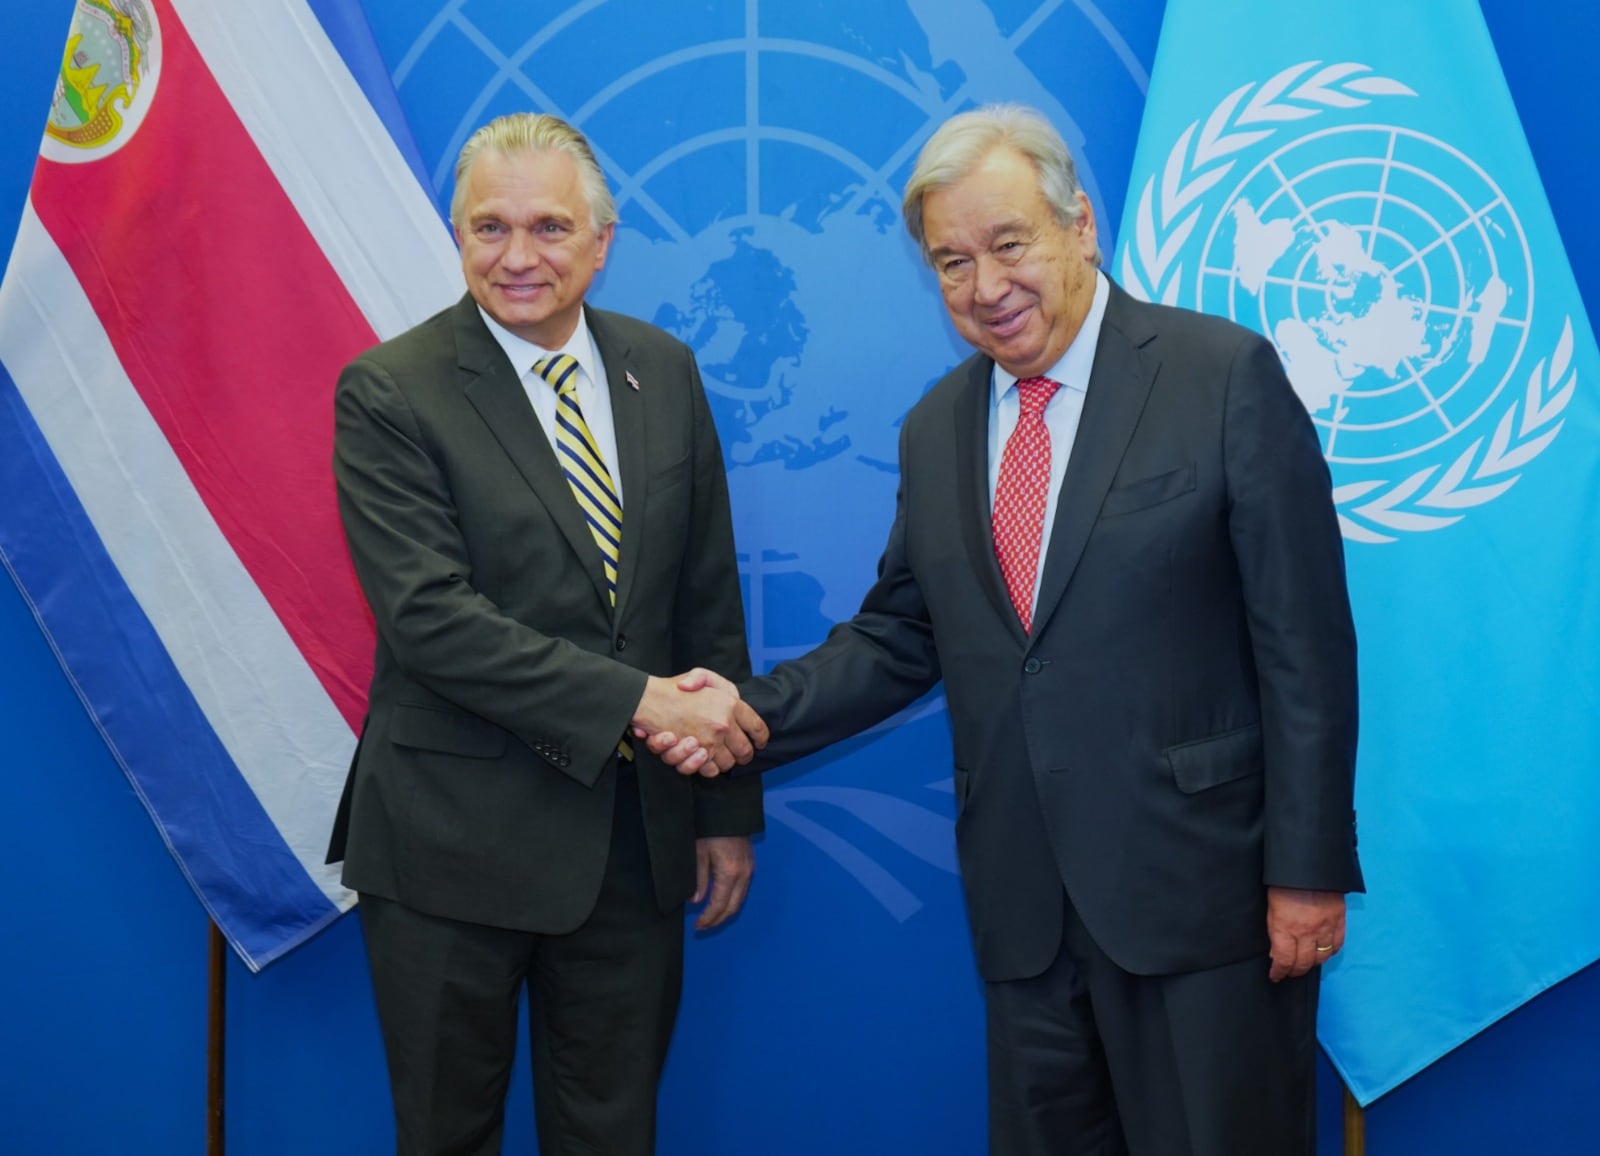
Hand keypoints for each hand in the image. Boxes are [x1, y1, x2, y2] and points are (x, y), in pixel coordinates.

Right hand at [630, 669, 767, 775]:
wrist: (650, 700)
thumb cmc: (675, 688)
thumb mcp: (701, 675)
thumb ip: (720, 684)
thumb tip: (733, 698)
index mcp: (730, 705)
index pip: (757, 727)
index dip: (762, 737)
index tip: (760, 742)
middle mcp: (724, 725)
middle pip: (745, 751)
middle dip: (744, 755)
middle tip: (741, 755)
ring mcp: (710, 742)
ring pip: (727, 764)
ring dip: (725, 762)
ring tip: (719, 755)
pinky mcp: (695, 755)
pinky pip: (710, 770)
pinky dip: (708, 768)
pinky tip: (704, 758)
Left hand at [693, 836, 753, 929]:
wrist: (729, 813)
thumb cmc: (712, 830)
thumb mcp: (699, 854)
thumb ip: (699, 880)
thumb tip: (696, 901)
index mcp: (730, 874)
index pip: (719, 905)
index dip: (708, 918)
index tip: (697, 926)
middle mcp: (744, 876)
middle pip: (732, 908)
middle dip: (718, 921)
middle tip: (703, 927)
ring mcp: (749, 871)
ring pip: (739, 901)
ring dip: (725, 912)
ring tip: (710, 917)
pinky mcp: (750, 866)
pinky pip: (743, 891)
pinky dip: (731, 901)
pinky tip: (720, 901)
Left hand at [1266, 887, 1345, 981]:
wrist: (1309, 863)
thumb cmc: (1284, 882)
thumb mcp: (1270, 908)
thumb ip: (1274, 931)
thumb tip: (1276, 952)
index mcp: (1285, 928)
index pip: (1284, 961)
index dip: (1279, 972)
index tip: (1276, 976)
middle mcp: (1306, 932)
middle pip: (1304, 964)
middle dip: (1295, 971)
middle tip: (1290, 972)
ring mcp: (1325, 928)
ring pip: (1322, 957)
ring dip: (1313, 963)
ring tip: (1306, 962)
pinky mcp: (1339, 921)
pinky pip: (1337, 945)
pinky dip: (1330, 952)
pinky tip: (1323, 952)